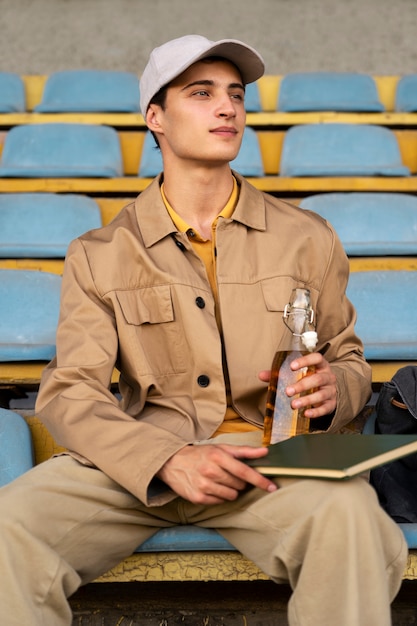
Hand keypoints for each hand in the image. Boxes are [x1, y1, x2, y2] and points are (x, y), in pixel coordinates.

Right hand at [157, 444, 276, 504]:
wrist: (172, 463)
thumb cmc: (200, 454)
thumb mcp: (221, 448)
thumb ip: (244, 451)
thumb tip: (265, 452)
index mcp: (218, 456)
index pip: (245, 472)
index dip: (260, 480)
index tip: (272, 487)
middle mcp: (210, 471)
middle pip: (240, 484)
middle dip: (241, 481)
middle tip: (230, 474)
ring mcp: (203, 485)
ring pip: (231, 495)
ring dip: (231, 490)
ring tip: (220, 480)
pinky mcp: (197, 497)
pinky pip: (220, 501)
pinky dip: (220, 496)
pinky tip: (212, 487)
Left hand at [259, 352, 336, 419]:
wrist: (328, 391)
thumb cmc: (309, 379)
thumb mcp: (298, 374)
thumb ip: (280, 374)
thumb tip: (261, 375)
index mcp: (320, 365)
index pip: (317, 358)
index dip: (305, 361)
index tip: (292, 366)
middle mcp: (328, 377)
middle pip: (318, 379)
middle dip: (302, 385)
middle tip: (288, 391)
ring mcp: (331, 390)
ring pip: (321, 394)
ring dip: (307, 400)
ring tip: (294, 404)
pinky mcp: (332, 403)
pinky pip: (325, 408)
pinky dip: (316, 412)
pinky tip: (306, 414)